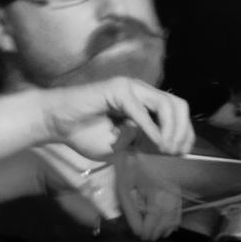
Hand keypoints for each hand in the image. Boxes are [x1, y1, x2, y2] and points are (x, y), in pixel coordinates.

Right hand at [33, 75, 192, 160]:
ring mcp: (130, 87)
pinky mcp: (117, 89)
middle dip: (183, 131)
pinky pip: (141, 110)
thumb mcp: (121, 146)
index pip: (176, 112)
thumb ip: (143, 143)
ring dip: (171, 129)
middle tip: (175, 152)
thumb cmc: (83, 134)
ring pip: (166, 104)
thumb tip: (166, 144)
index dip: (185, 133)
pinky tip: (154, 143)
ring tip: (166, 148)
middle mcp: (141, 92)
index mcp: (145, 103)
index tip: (181, 153)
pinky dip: (151, 129)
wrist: (55, 124)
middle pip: (178, 106)